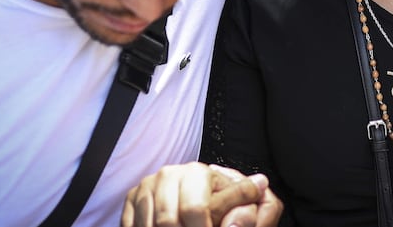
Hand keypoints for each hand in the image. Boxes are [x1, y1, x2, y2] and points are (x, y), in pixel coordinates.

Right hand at [121, 162, 282, 226]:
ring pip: (150, 225)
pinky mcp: (131, 200)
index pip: (196, 209)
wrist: (189, 197)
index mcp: (197, 172)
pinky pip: (132, 225)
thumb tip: (261, 183)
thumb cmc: (216, 206)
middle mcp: (168, 175)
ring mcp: (146, 187)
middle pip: (169, 221)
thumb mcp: (236, 200)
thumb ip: (244, 198)